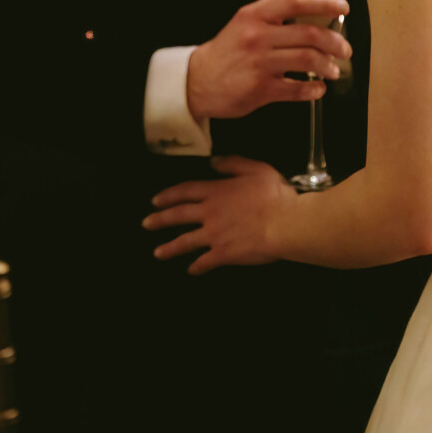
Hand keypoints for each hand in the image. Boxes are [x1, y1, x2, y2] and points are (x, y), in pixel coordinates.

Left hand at [143, 157, 292, 274]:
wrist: (285, 222)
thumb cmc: (274, 195)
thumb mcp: (255, 169)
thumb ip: (232, 163)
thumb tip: (212, 162)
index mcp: (216, 191)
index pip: (185, 191)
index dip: (168, 195)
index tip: (155, 200)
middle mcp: (210, 213)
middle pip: (178, 215)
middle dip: (160, 220)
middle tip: (146, 224)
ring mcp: (214, 234)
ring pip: (185, 241)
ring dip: (169, 248)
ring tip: (157, 253)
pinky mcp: (223, 254)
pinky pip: (205, 262)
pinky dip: (197, 267)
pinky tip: (191, 270)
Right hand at [185, 0, 350, 121]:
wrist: (197, 81)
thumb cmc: (225, 51)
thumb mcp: (242, 21)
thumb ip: (270, 11)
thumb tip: (305, 6)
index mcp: (254, 15)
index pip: (295, 1)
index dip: (323, 2)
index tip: (342, 7)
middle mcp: (257, 37)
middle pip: (308, 34)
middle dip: (334, 42)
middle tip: (344, 49)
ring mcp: (259, 64)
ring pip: (307, 60)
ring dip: (328, 65)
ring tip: (334, 69)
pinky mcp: (260, 89)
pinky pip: (297, 89)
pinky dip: (313, 90)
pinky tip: (318, 89)